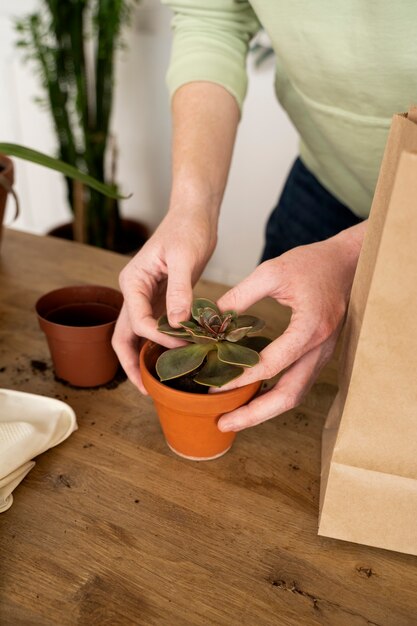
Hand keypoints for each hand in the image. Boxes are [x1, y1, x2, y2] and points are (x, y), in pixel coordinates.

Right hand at [112, 207, 216, 391]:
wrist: (194, 216)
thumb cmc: (187, 229)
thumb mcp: (185, 258)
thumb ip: (180, 290)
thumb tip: (177, 323)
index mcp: (133, 282)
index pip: (137, 321)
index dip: (159, 338)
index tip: (184, 344)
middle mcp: (134, 293)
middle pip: (123, 336)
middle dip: (130, 364)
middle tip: (146, 390)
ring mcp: (146, 298)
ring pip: (137, 336)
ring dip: (144, 358)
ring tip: (157, 382)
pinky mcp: (162, 300)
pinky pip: (156, 328)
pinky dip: (161, 345)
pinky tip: (174, 359)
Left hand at [216, 224, 365, 431]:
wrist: (347, 263)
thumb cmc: (313, 263)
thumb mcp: (272, 271)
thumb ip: (241, 296)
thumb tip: (212, 319)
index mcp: (309, 328)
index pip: (272, 365)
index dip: (240, 379)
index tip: (213, 387)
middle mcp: (320, 349)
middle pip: (288, 396)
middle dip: (254, 415)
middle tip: (222, 423)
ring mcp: (323, 355)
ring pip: (295, 395)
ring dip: (264, 410)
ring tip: (233, 417)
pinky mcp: (319, 355)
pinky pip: (297, 384)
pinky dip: (274, 395)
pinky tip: (252, 396)